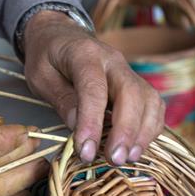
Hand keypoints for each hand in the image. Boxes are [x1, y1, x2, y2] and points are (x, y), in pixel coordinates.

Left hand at [22, 10, 164, 164]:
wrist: (61, 36)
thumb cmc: (47, 57)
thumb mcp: (40, 76)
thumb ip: (61, 99)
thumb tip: (78, 126)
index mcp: (85, 54)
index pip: (94, 89)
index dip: (92, 122)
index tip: (86, 151)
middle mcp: (113, 60)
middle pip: (131, 93)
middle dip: (126, 131)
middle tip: (114, 159)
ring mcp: (129, 72)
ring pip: (149, 100)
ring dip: (142, 133)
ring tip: (127, 158)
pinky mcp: (137, 85)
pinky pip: (154, 107)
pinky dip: (150, 130)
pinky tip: (136, 148)